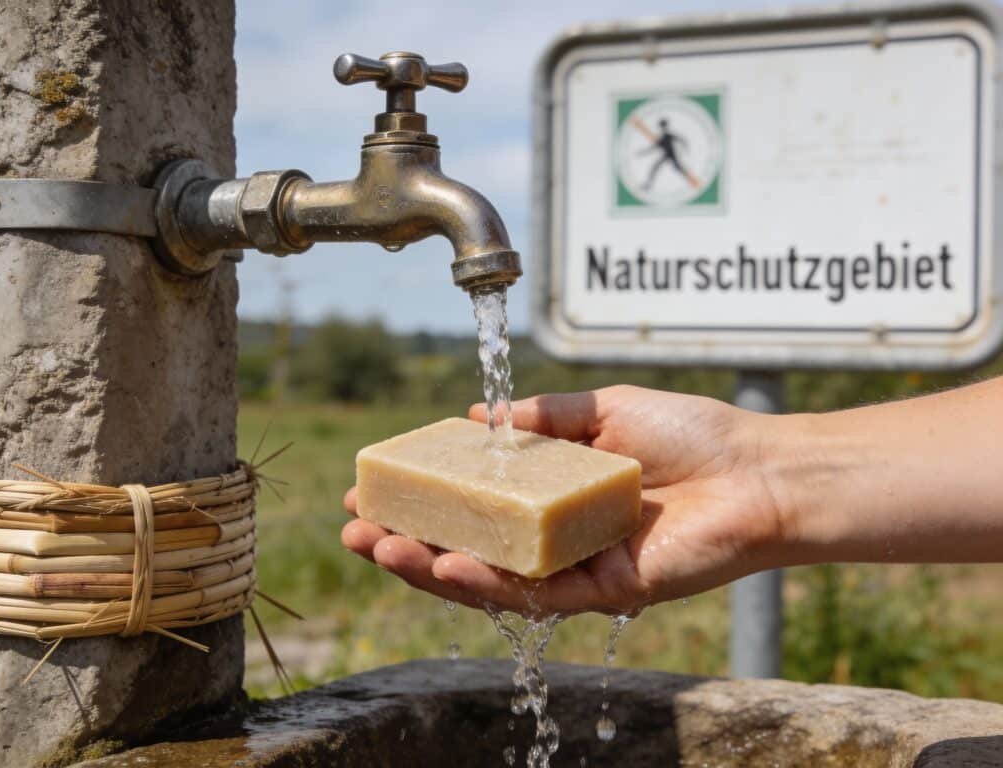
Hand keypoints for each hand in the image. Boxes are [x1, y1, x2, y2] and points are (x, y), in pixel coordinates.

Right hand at [341, 385, 789, 615]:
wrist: (756, 471)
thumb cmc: (690, 435)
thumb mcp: (603, 410)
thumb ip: (544, 418)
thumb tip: (477, 415)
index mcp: (552, 496)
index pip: (474, 506)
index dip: (423, 500)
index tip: (375, 486)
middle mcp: (556, 536)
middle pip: (469, 548)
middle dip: (407, 541)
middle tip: (358, 528)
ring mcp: (575, 567)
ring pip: (490, 580)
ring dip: (430, 567)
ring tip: (381, 546)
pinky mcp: (602, 591)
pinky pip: (535, 594)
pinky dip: (488, 583)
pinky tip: (446, 564)